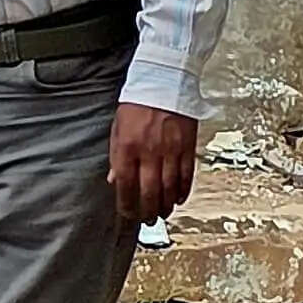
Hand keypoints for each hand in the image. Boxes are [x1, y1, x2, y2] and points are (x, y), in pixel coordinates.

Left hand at [110, 103, 200, 223]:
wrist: (163, 82)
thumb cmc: (137, 104)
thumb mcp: (117, 128)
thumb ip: (117, 156)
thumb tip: (115, 181)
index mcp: (127, 147)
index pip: (126, 185)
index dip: (127, 204)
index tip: (128, 214)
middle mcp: (149, 152)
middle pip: (150, 191)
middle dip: (148, 211)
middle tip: (148, 220)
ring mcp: (170, 150)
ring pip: (170, 187)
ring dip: (166, 204)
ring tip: (163, 213)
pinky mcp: (187, 146)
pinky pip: (186, 175)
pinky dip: (183, 190)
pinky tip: (179, 199)